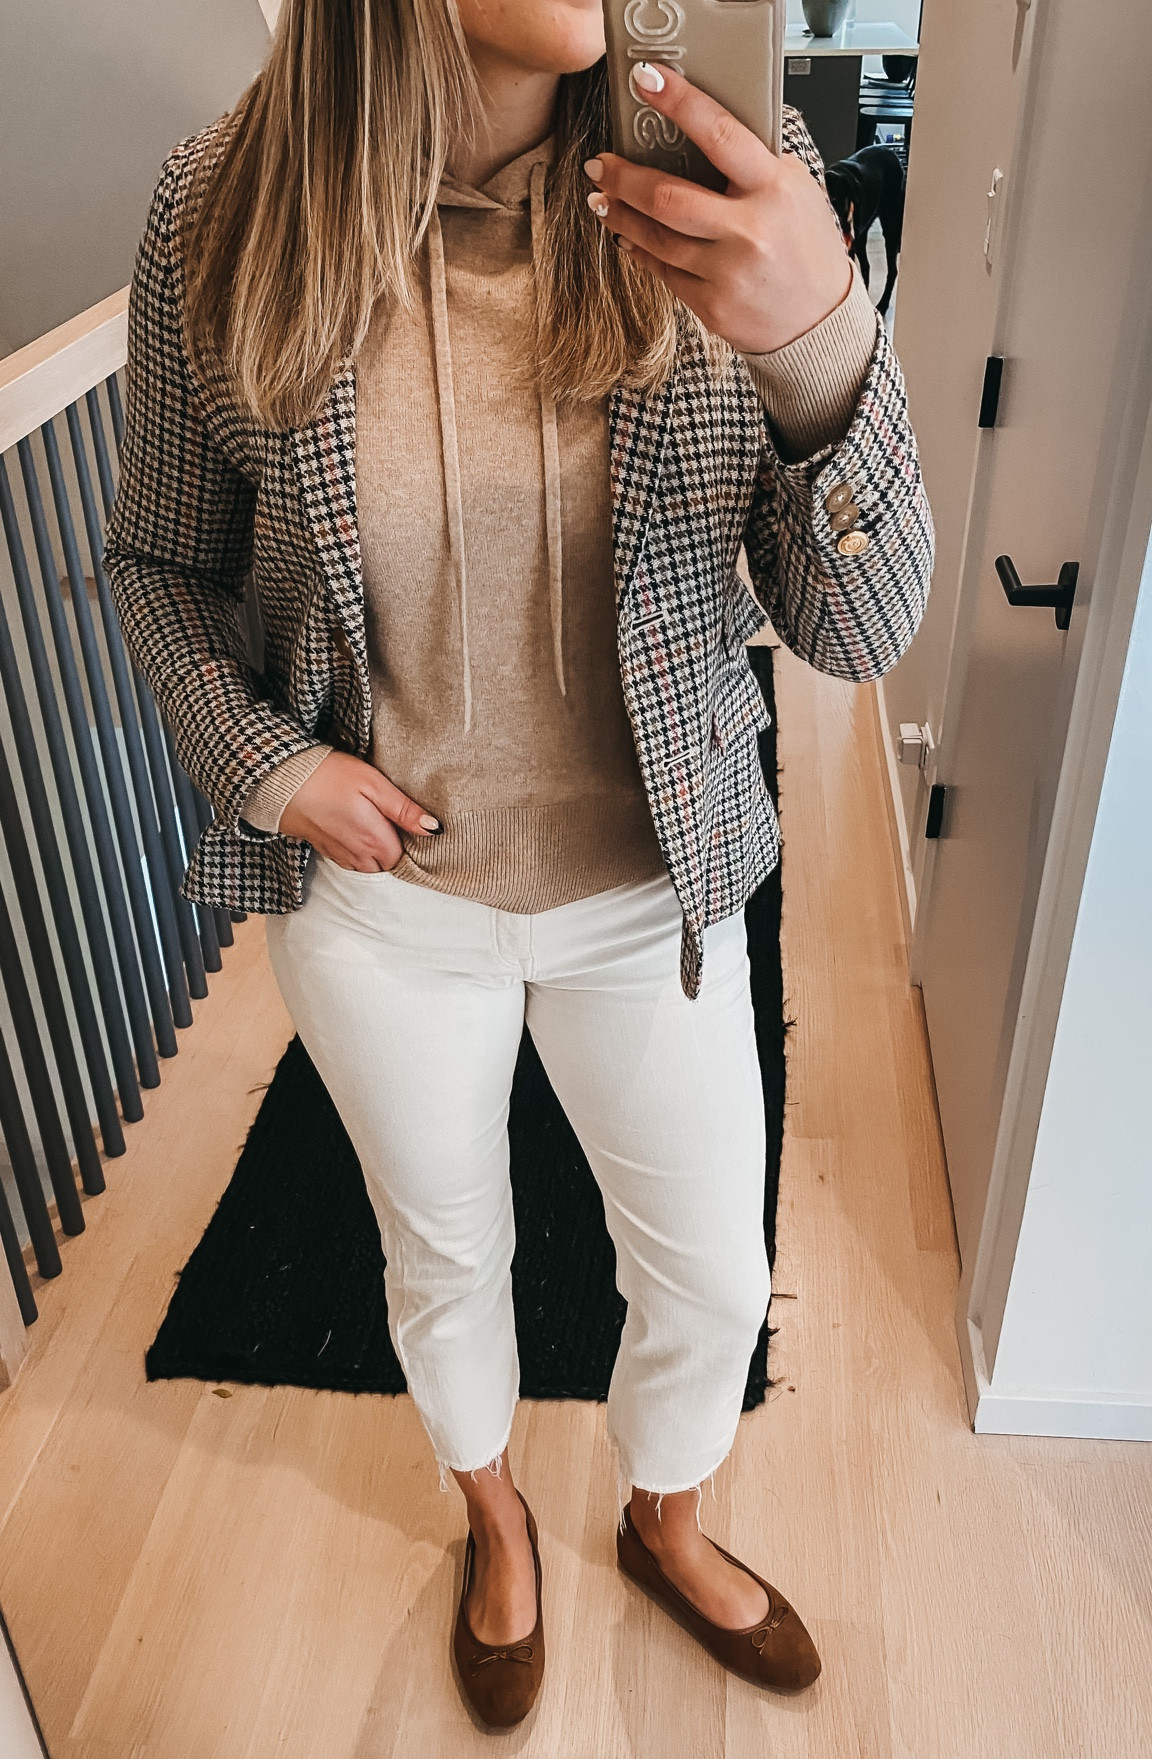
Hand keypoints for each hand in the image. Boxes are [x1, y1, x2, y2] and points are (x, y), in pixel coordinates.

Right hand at [278, 750, 440, 870]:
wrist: (282, 781)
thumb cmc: (330, 776)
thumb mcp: (375, 785)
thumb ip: (404, 810)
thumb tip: (434, 829)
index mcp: (374, 839)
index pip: (403, 857)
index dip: (407, 841)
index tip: (404, 822)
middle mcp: (358, 854)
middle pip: (386, 864)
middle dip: (392, 848)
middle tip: (388, 821)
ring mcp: (339, 855)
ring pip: (368, 866)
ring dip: (374, 852)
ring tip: (370, 823)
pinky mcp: (324, 850)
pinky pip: (349, 861)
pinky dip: (356, 851)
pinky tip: (352, 828)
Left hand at [583, 61, 850, 354]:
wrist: (821, 321)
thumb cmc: (807, 250)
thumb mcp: (797, 191)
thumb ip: (756, 163)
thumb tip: (704, 130)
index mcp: (773, 189)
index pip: (719, 134)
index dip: (679, 103)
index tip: (646, 81)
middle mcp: (748, 230)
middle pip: (667, 197)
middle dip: (623, 177)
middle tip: (600, 165)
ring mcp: (726, 271)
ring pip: (655, 238)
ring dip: (620, 214)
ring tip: (602, 198)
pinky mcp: (710, 304)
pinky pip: (663, 271)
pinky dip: (640, 250)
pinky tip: (627, 235)